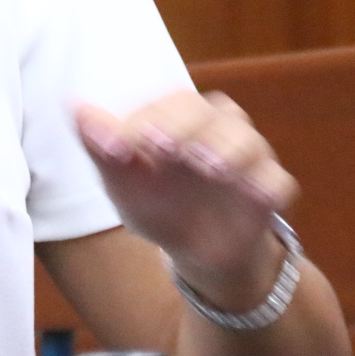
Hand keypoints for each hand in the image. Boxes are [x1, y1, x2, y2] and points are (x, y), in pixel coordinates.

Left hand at [75, 91, 297, 310]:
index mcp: (175, 117)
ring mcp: (245, 155)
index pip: (165, 104)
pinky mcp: (269, 188)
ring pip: (246, 138)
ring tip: (209, 167)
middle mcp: (213, 126)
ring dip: (228, 148)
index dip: (146, 120)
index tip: (125, 145)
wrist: (197, 251)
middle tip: (164, 147)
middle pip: (205, 110)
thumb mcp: (122, 183)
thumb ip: (103, 147)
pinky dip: (268, 184)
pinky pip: (277, 180)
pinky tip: (255, 193)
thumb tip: (77, 108)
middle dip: (184, 126)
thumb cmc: (154, 203)